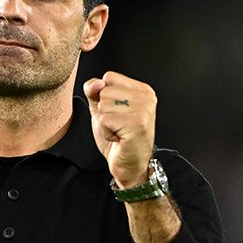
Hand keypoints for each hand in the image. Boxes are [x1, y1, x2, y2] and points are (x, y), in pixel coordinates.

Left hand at [83, 71, 155, 187]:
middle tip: (119, 126)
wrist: (129, 165)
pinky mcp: (137, 123)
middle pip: (104, 91)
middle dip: (104, 112)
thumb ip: (95, 91)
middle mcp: (147, 97)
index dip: (104, 97)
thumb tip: (96, 83)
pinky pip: (104, 119)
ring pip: (103, 106)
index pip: (108, 77)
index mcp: (142, 89)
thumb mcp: (103, 109)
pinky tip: (119, 138)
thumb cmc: (118, 138)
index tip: (117, 113)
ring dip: (105, 123)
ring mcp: (144, 109)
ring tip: (119, 132)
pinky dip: (106, 132)